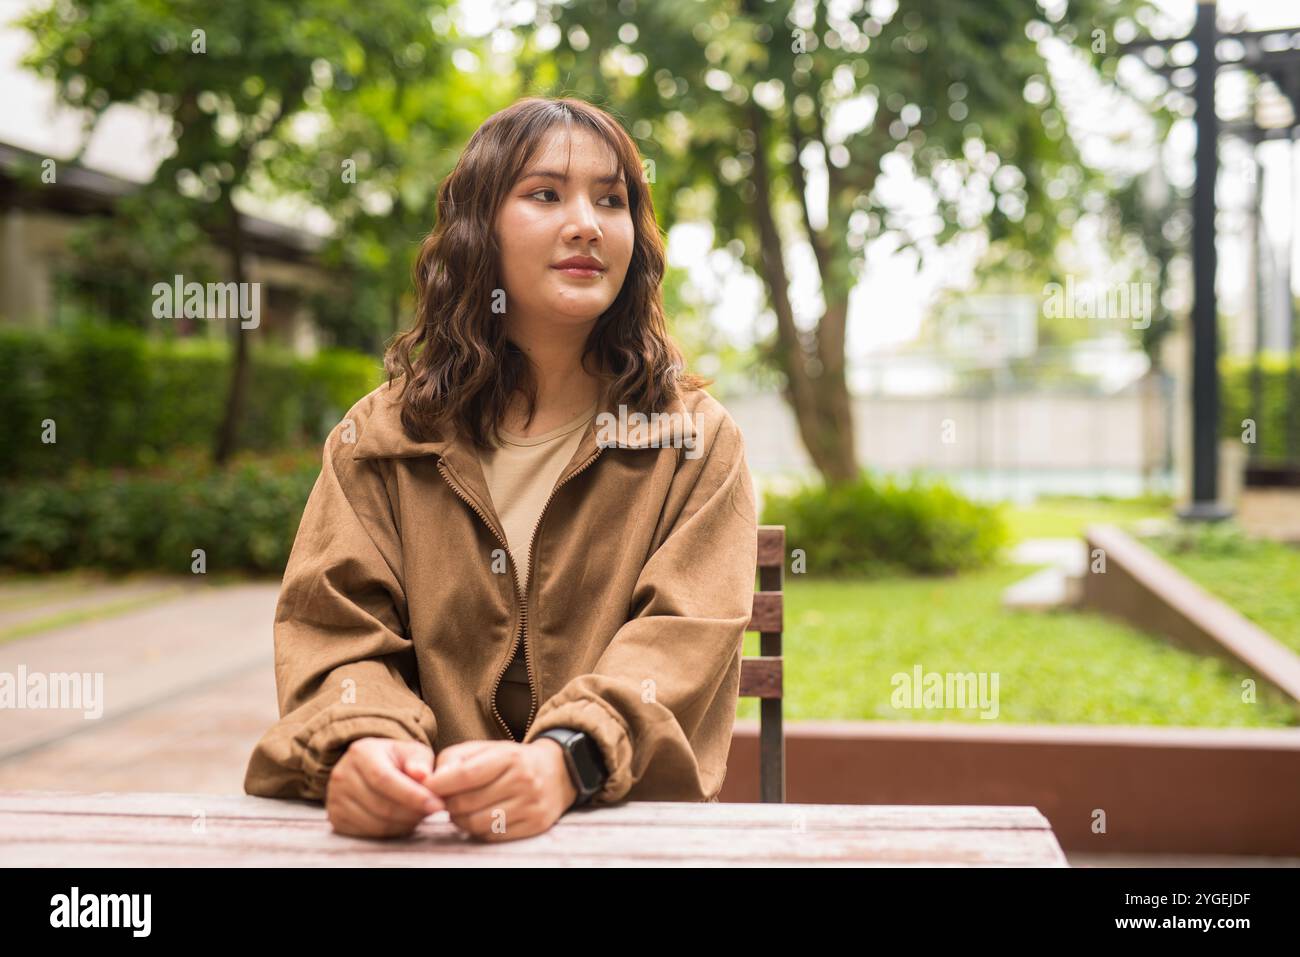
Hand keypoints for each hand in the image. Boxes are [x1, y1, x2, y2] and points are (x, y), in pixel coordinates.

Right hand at [325, 737, 444, 838]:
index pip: (384, 779)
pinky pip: (368, 833)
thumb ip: (420, 761)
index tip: (436, 805)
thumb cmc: (397, 760)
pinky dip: (391, 831)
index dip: (412, 795)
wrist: (371, 768)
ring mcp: (335, 798)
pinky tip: (403, 820)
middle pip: (381, 805)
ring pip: (375, 822)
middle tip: (433, 810)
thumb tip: (424, 775)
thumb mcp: (412, 752)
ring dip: (404, 823)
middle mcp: (342, 775)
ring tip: (420, 813)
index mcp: (361, 752)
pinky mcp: (336, 818)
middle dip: (412, 812)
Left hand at [421, 739, 577, 841]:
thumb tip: (428, 780)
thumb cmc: (511, 760)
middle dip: (448, 804)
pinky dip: (478, 830)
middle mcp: (523, 780)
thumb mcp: (485, 748)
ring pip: (477, 823)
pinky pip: (493, 836)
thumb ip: (454, 759)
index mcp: (509, 757)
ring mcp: (531, 805)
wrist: (557, 772)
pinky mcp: (535, 824)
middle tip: (445, 800)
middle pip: (468, 803)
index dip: (440, 784)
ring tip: (461, 810)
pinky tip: (480, 817)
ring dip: (460, 820)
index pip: (466, 775)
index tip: (425, 788)